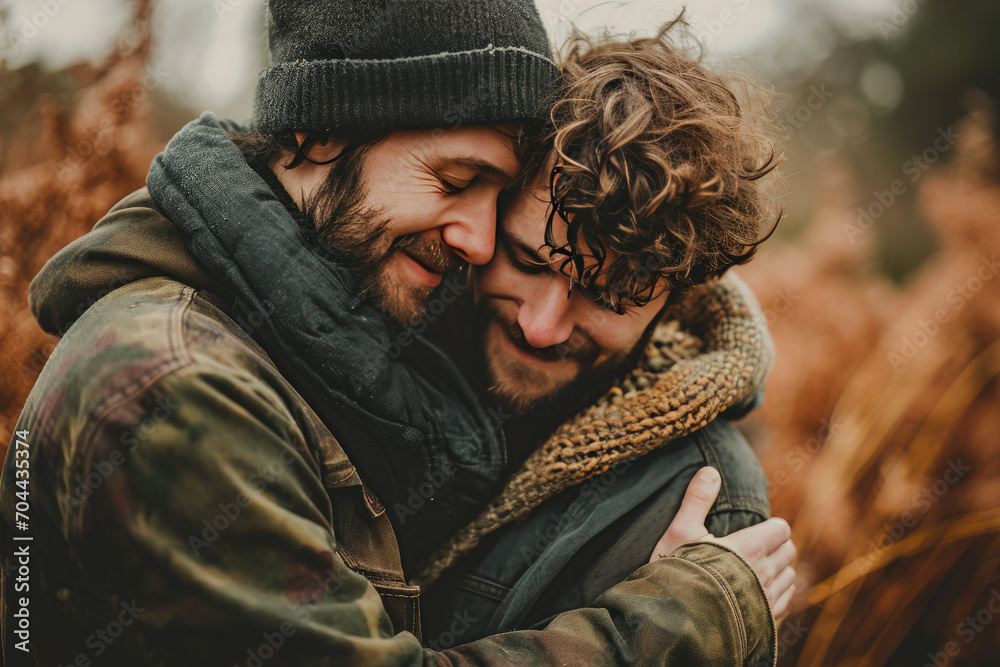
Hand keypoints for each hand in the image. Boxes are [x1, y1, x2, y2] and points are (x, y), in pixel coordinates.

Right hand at [649, 466, 796, 620]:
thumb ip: (696, 499)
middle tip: (755, 548)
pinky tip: (758, 595)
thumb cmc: (676, 572)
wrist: (675, 621)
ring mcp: (767, 601)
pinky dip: (777, 596)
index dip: (771, 527)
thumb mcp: (680, 531)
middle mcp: (765, 574)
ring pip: (789, 579)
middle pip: (789, 552)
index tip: (755, 530)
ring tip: (756, 572)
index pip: (781, 529)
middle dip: (777, 547)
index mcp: (750, 548)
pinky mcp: (766, 623)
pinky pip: (785, 604)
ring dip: (778, 572)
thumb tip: (710, 470)